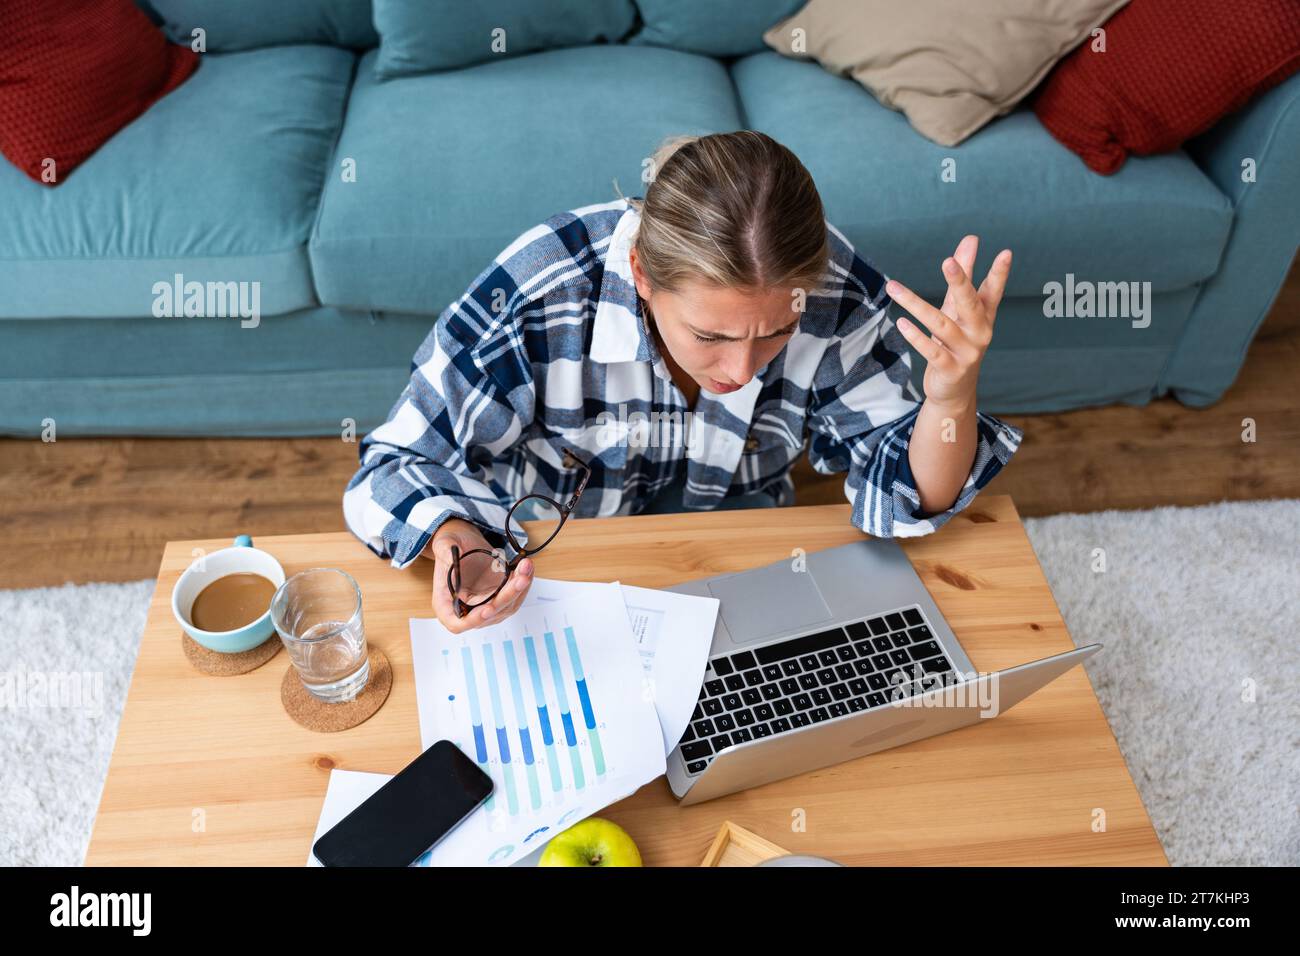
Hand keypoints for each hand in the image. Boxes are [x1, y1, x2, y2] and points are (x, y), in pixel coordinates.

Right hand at [427, 518, 532, 632]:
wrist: (465, 542)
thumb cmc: (450, 546)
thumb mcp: (443, 544)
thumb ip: (444, 551)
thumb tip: (451, 555)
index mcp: (445, 605)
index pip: (457, 623)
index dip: (474, 619)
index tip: (488, 609)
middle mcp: (466, 610)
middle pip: (490, 614)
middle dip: (508, 595)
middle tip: (521, 578)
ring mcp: (485, 606)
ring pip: (507, 606)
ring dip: (520, 588)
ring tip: (526, 566)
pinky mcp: (499, 598)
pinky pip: (515, 597)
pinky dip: (523, 583)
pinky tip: (526, 568)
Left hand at [884, 235, 1010, 410]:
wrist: (955, 390)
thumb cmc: (957, 341)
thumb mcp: (958, 309)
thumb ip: (964, 276)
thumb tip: (971, 239)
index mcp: (985, 317)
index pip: (993, 291)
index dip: (1000, 274)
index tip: (1006, 253)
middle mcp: (980, 333)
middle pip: (969, 304)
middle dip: (959, 282)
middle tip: (948, 261)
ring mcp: (967, 352)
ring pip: (940, 325)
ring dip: (915, 305)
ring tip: (894, 287)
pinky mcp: (950, 369)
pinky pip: (932, 351)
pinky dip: (916, 337)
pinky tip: (901, 322)